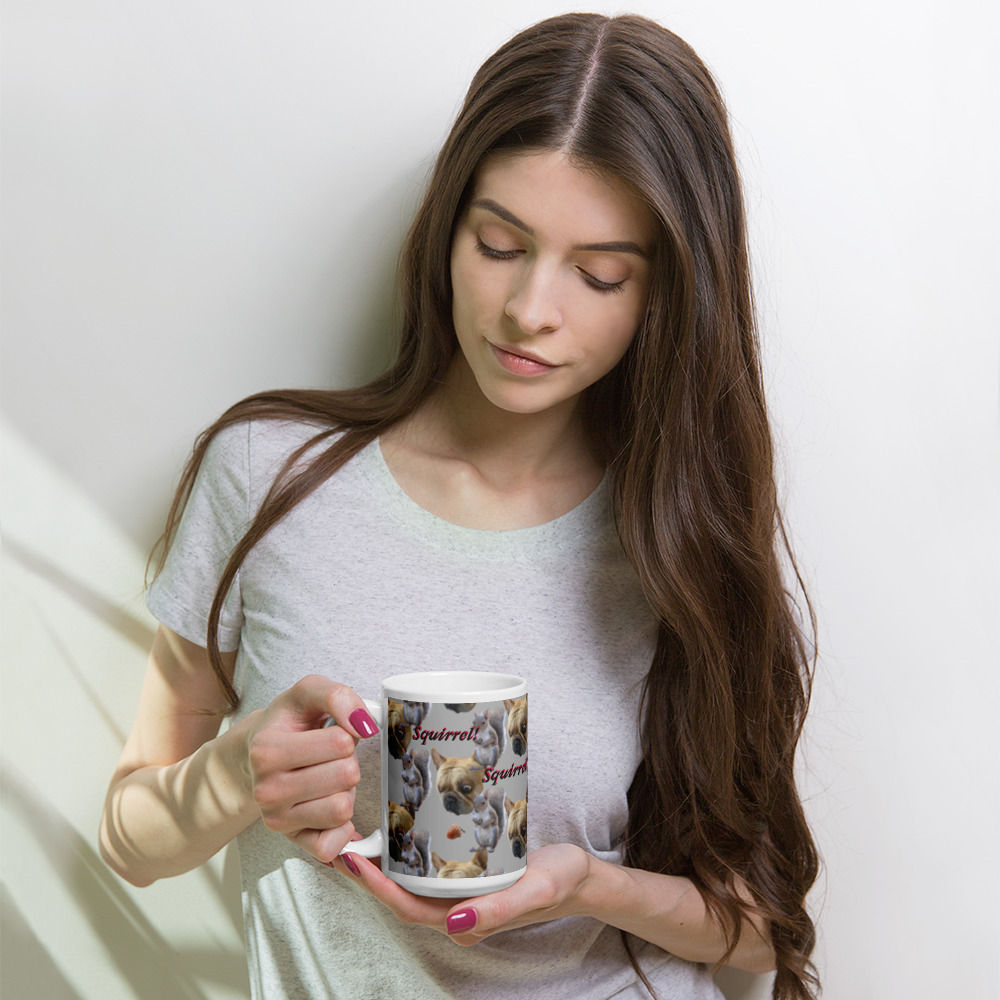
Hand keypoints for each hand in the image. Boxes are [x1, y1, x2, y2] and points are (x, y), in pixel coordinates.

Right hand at [237, 675, 378, 863]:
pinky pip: (333, 846)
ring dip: (345, 791)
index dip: (346, 733)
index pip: (341, 742)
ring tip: (326, 778)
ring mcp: (277, 820)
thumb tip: (364, 724)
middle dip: (347, 761)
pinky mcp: (292, 841)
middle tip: (328, 757)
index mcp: (267, 750)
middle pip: (347, 776)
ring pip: (343, 809)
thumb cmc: (288, 722)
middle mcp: (266, 790)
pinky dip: (341, 827)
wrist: (257, 753)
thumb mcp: (308, 692)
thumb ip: (338, 696)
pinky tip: (329, 806)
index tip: (328, 732)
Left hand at [331, 843, 591, 941]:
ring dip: (382, 862)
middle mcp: (455, 914)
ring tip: (359, 832)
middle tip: (341, 838)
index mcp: (465, 923)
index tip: (352, 858)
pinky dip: (404, 855)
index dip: (375, 887)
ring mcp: (459, 897)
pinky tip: (397, 831)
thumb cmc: (559, 883)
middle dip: (367, 872)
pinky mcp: (465, 879)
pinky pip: (426, 871)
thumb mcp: (535, 891)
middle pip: (399, 896)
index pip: (407, 907)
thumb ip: (498, 912)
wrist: (581, 878)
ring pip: (410, 884)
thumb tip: (453, 923)